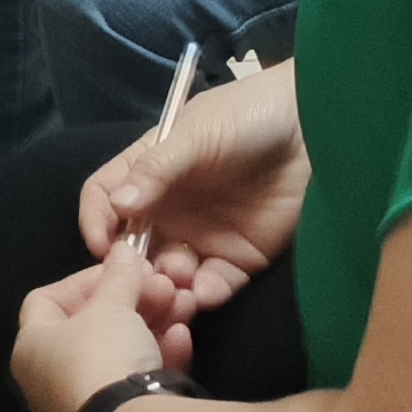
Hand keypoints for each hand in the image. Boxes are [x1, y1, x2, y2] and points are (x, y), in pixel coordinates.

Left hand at [12, 235, 178, 411]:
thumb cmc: (103, 354)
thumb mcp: (113, 305)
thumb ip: (119, 275)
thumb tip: (123, 247)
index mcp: (32, 346)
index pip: (47, 300)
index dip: (84, 279)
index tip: (118, 268)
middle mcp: (51, 378)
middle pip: (92, 325)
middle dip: (132, 299)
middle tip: (162, 282)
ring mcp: (85, 404)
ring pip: (121, 351)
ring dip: (153, 322)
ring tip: (183, 302)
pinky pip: (136, 381)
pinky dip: (159, 356)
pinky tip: (182, 336)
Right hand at [73, 68, 310, 322]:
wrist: (313, 129)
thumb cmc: (247, 116)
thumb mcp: (197, 134)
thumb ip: (157, 168)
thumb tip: (118, 205)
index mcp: (149, 172)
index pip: (105, 198)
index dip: (97, 221)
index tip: (104, 246)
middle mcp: (169, 209)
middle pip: (134, 248)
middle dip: (134, 268)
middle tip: (145, 281)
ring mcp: (203, 237)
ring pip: (171, 274)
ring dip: (168, 286)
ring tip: (178, 288)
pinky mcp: (239, 260)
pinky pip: (214, 286)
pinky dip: (205, 295)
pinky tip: (205, 292)